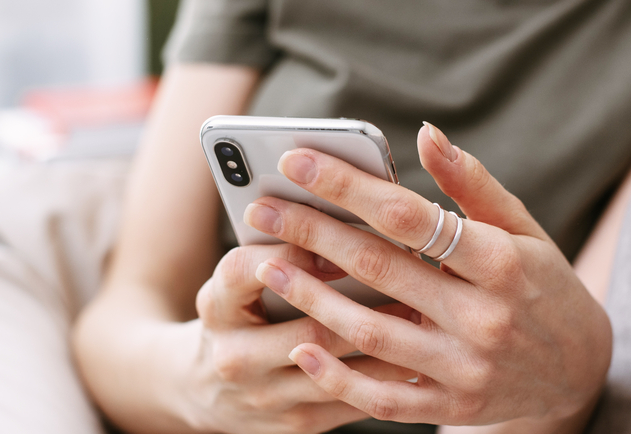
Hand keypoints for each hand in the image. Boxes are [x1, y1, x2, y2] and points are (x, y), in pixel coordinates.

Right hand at [179, 242, 414, 432]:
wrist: (204, 388)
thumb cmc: (240, 312)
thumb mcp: (239, 277)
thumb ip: (277, 248)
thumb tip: (343, 218)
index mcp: (217, 304)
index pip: (247, 270)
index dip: (296, 253)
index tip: (342, 240)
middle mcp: (234, 356)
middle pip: (308, 328)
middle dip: (365, 305)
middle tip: (413, 281)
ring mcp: (266, 397)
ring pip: (339, 368)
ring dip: (388, 343)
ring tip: (426, 315)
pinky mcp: (296, 423)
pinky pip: (351, 401)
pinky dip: (386, 376)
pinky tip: (417, 354)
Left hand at [242, 123, 612, 425]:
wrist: (581, 371)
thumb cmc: (544, 285)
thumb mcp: (522, 229)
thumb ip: (472, 184)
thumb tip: (425, 134)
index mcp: (502, 263)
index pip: (410, 217)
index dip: (349, 186)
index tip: (298, 161)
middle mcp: (484, 317)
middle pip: (380, 267)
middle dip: (313, 232)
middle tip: (261, 210)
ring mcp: (467, 369)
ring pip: (372, 332)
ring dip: (312, 298)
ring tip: (266, 265)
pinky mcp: (452, 408)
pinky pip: (383, 397)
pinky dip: (338, 378)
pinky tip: (302, 347)